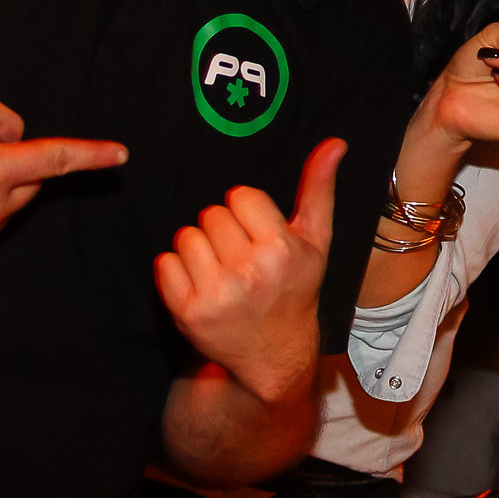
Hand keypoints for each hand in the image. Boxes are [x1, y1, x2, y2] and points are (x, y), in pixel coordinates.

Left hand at [156, 137, 344, 403]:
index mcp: (281, 249)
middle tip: (239, 255)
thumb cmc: (294, 289)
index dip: (246, 211)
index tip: (257, 233)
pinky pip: (164, 264)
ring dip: (198, 248)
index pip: (240, 195)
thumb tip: (334, 143)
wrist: (275, 354)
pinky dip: (176, 270)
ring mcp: (216, 294)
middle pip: (211, 214)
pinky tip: (200, 284)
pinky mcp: (188, 313)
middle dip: (222, 230)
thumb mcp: (315, 241)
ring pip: (185, 236)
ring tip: (220, 269)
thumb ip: (319, 188)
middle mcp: (249, 272)